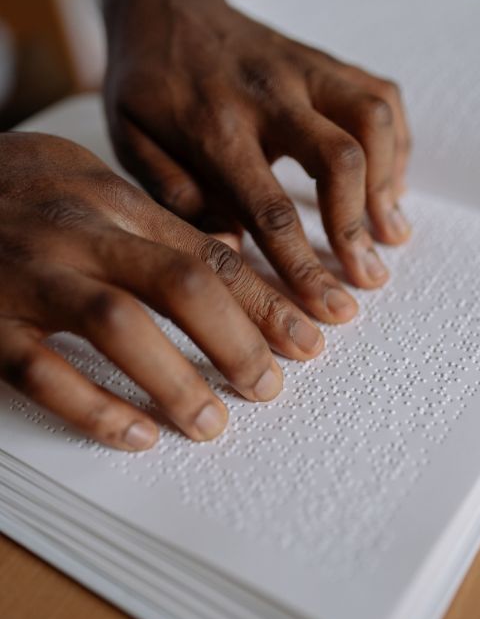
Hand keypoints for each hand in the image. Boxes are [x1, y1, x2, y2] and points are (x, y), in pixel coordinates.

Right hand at [0, 132, 323, 449]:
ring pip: (118, 326)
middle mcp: (75, 233)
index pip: (206, 251)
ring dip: (175, 381)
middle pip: (179, 284)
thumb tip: (224, 259)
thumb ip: (147, 222)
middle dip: (238, 340)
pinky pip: (42, 370)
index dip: (265, 299)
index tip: (311, 336)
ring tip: (214, 423)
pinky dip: (93, 408)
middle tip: (271, 386)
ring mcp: (27, 277)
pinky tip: (136, 436)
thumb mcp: (81, 182)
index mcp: (108, 199)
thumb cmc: (7, 189)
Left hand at [103, 0, 410, 324]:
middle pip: (339, 159)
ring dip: (390, 183)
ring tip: (391, 233)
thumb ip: (177, 196)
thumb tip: (229, 250)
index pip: (269, 208)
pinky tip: (390, 183)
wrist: (163, 1)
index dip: (303, 265)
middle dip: (358, 228)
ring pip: (373, 118)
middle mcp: (269, 94)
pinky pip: (381, 95)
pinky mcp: (324, 59)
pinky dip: (397, 144)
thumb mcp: (132, 141)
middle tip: (368, 277)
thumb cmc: (145, 81)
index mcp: (214, 126)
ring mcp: (303, 69)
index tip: (328, 307)